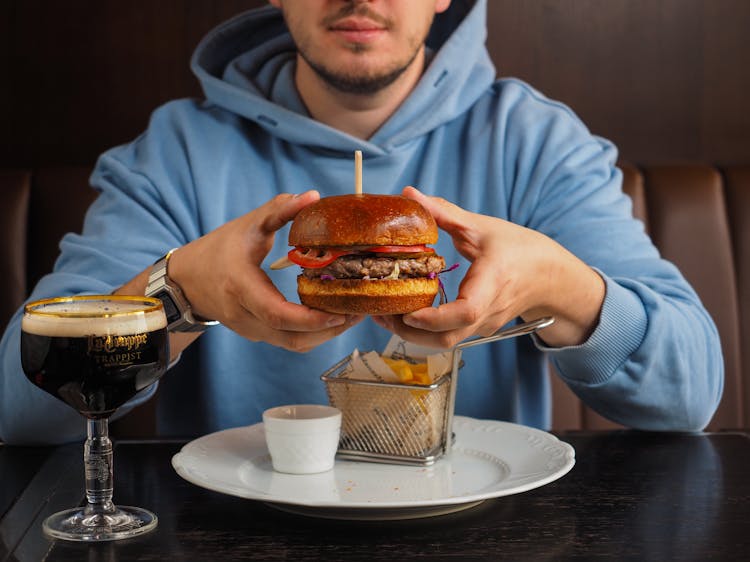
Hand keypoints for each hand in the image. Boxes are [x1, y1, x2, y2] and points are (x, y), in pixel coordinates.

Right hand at [167, 191, 362, 351]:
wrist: (187, 280)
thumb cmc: (218, 249)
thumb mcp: (248, 225)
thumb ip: (279, 211)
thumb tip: (313, 196)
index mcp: (240, 288)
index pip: (277, 314)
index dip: (310, 318)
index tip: (339, 311)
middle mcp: (245, 316)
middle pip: (292, 337)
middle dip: (329, 329)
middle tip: (359, 312)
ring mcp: (251, 330)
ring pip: (294, 345)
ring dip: (326, 335)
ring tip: (353, 315)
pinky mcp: (258, 335)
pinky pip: (290, 341)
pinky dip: (314, 334)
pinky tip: (333, 317)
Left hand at [372, 187, 604, 348]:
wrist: (550, 276)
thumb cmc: (519, 249)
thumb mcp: (481, 227)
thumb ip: (444, 212)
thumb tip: (409, 194)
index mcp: (492, 282)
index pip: (466, 310)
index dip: (435, 317)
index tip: (409, 312)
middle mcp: (487, 310)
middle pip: (448, 338)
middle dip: (410, 333)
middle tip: (380, 314)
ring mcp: (483, 324)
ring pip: (445, 343)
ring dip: (412, 335)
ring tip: (384, 316)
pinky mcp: (478, 328)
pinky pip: (448, 337)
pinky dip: (424, 332)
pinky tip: (403, 314)